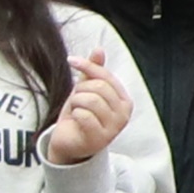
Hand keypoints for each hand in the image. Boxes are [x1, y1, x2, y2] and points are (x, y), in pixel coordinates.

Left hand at [43, 39, 130, 164]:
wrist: (69, 143)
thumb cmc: (79, 115)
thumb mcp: (85, 90)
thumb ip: (93, 72)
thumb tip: (99, 49)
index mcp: (124, 101)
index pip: (106, 76)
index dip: (87, 66)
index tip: (71, 60)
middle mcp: (124, 115)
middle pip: (98, 87)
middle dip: (80, 90)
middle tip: (76, 100)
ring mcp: (114, 128)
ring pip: (90, 100)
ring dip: (75, 103)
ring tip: (76, 111)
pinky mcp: (99, 139)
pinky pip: (83, 115)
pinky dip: (74, 115)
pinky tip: (75, 121)